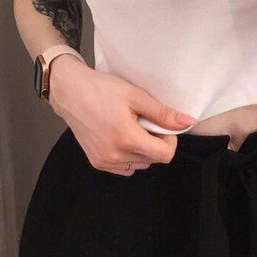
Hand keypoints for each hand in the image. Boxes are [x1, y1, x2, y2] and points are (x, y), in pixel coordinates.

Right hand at [48, 58, 197, 175]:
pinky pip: (125, 167)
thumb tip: (187, 122)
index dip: (170, 140)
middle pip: (152, 159)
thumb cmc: (101, 89)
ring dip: (142, 150)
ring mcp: (104, 162)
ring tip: (130, 127)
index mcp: (126, 139)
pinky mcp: (97, 162)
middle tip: (143, 121)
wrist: (70, 92)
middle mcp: (114, 155)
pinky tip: (121, 136)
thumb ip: (162, 113)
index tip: (162, 126)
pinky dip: (129, 156)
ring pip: (140, 165)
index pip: (164, 155)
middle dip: (155, 142)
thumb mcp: (136, 96)